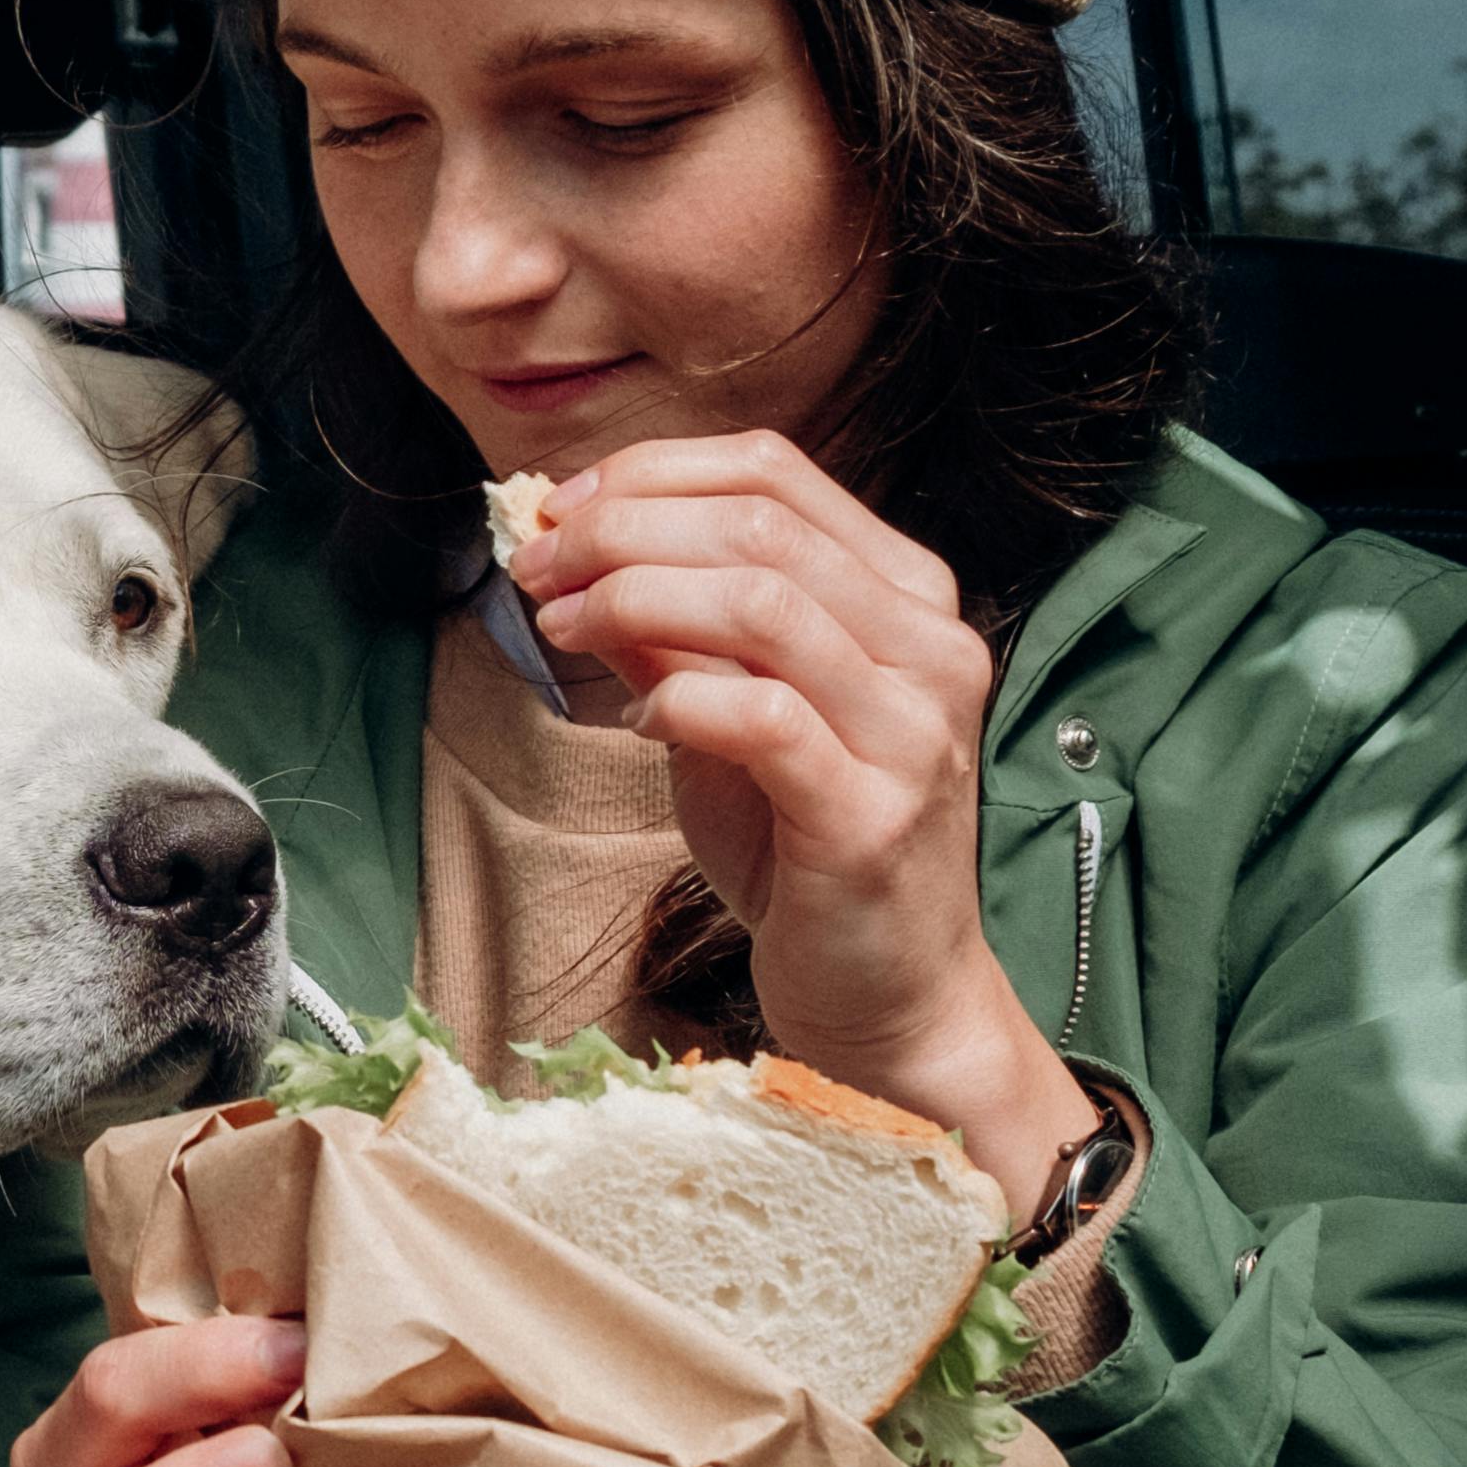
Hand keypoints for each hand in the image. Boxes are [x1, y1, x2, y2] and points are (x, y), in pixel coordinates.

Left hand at [509, 439, 1101, 1191]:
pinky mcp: (875, 811)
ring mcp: (914, 728)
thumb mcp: (726, 719)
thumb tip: (573, 553)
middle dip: (622, 530)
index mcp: (905, 596)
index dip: (650, 472)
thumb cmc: (805, 851)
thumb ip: (670, 634)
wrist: (888, 995)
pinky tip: (637, 722)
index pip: (775, 471)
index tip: (560, 509)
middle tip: (536, 565)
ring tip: (561, 624)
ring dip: (633, 598)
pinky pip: (760, 715)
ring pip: (762, 602)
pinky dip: (677, 699)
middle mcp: (930, 645)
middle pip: (760, 523)